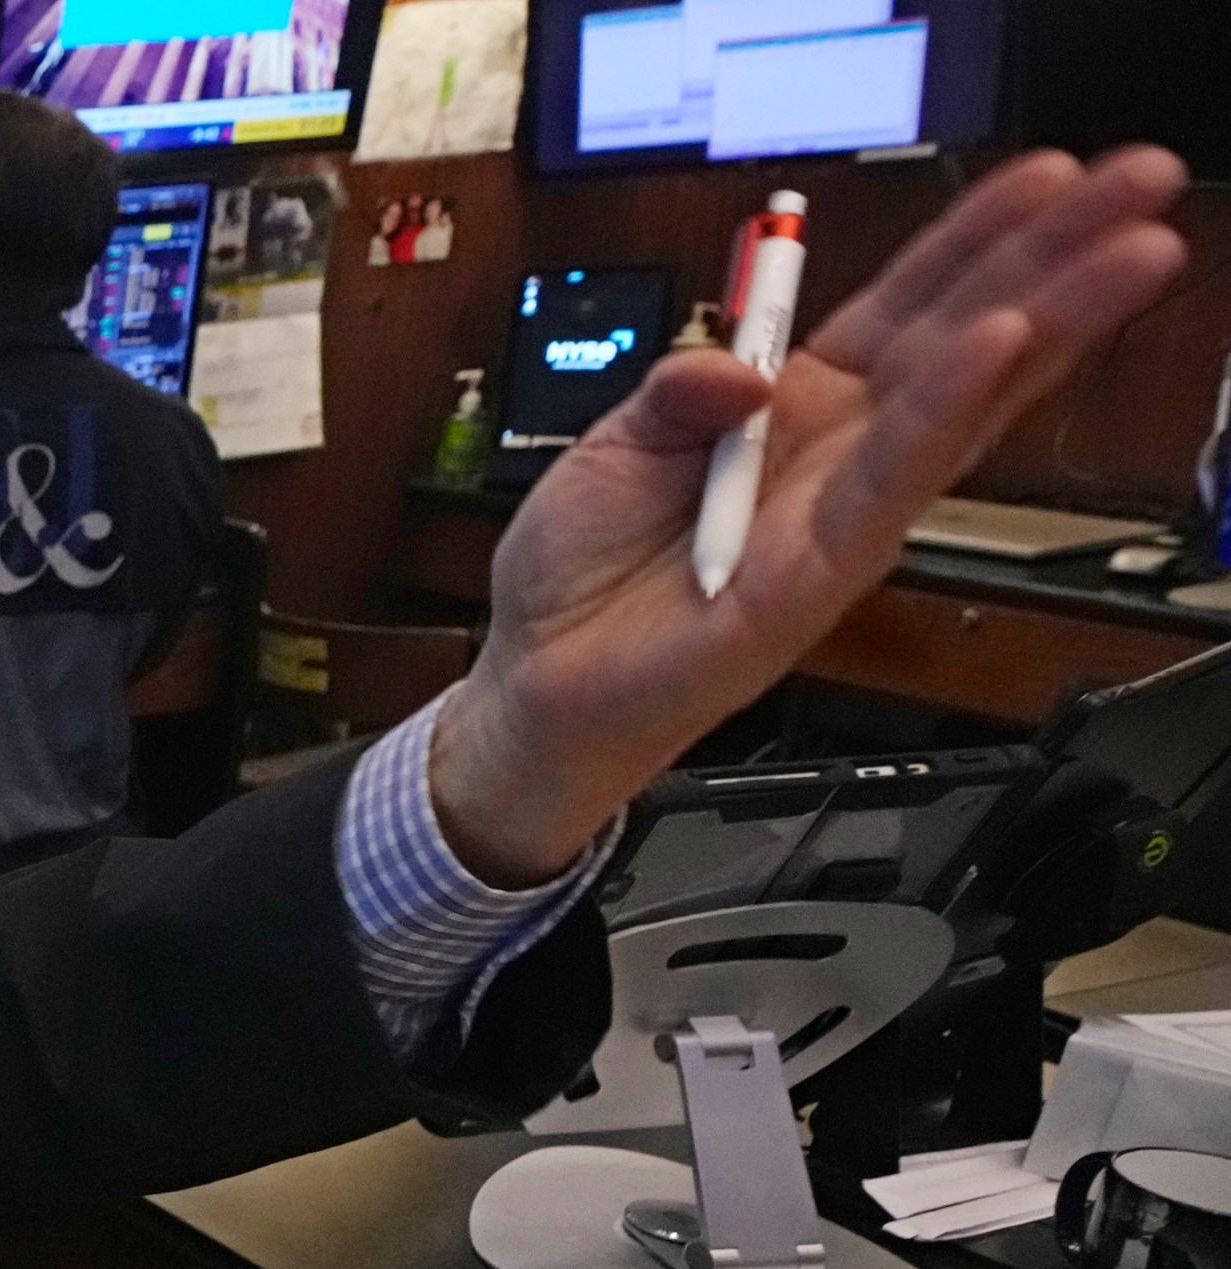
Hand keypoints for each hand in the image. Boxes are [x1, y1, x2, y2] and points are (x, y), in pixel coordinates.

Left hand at [431, 147, 1189, 888]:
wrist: (538, 680)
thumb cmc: (581, 571)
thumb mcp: (614, 438)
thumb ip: (680, 384)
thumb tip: (742, 360)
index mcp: (796, 409)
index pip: (907, 306)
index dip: (976, 239)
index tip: (1049, 175)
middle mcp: (837, 458)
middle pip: (965, 338)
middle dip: (1058, 257)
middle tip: (1142, 185)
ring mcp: (840, 515)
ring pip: (962, 400)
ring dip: (1047, 317)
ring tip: (1126, 248)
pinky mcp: (818, 575)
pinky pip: (893, 479)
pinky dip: (943, 407)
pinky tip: (1002, 342)